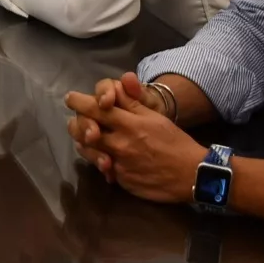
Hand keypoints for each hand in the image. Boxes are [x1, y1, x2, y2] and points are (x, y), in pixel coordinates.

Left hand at [64, 79, 207, 203]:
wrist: (192, 175)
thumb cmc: (175, 142)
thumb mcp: (155, 117)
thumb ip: (133, 101)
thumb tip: (120, 81)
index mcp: (130, 124)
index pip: (96, 109)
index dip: (79, 102)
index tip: (71, 98)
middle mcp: (120, 144)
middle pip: (85, 131)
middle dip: (76, 124)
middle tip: (76, 120)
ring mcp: (119, 164)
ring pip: (89, 151)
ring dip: (84, 143)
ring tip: (87, 138)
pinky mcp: (121, 180)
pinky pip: (103, 168)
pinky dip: (101, 161)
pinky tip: (104, 158)